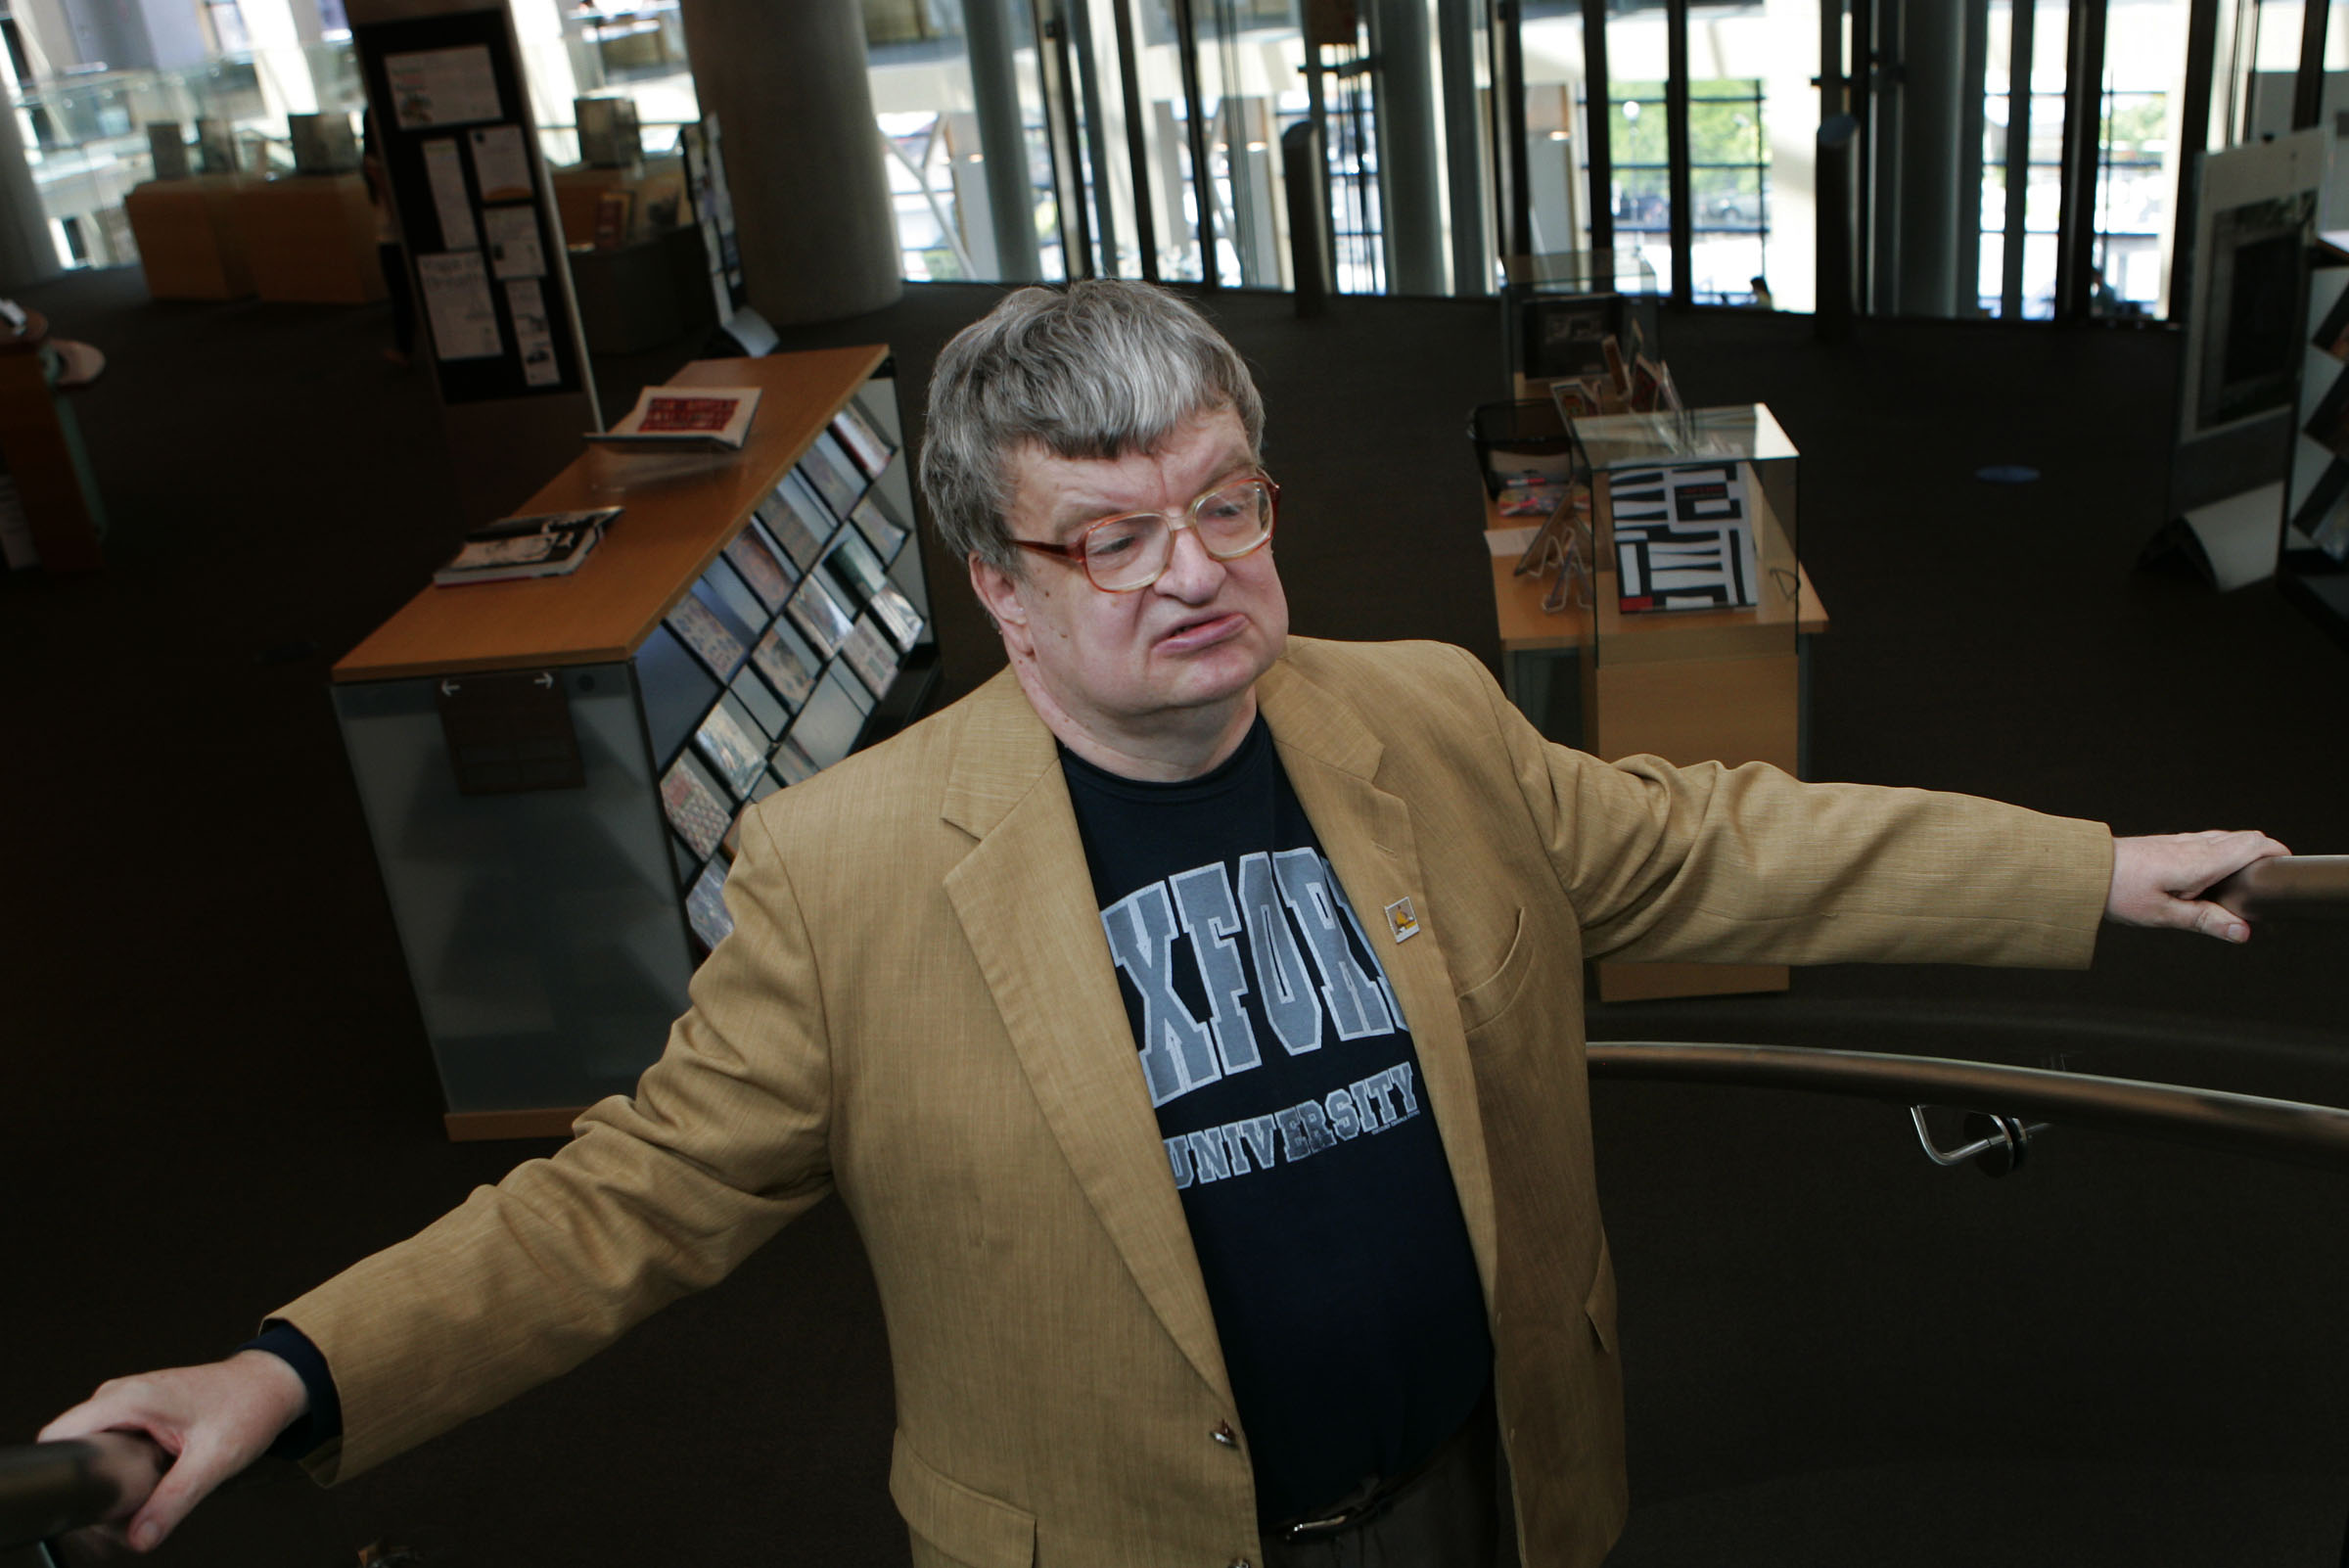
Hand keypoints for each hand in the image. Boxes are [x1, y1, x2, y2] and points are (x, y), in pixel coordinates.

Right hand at [39, 1351, 307, 1552]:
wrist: (271, 1384)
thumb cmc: (248, 1408)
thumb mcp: (213, 1461)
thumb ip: (174, 1501)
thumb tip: (139, 1537)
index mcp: (128, 1400)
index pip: (58, 1436)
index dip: (61, 1475)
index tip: (83, 1507)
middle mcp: (119, 1396)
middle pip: (71, 1449)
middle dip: (88, 1488)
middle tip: (119, 1516)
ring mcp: (126, 1402)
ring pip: (90, 1450)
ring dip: (106, 1481)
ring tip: (138, 1501)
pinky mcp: (136, 1413)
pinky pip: (109, 1444)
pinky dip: (119, 1470)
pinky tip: (145, 1486)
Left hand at [2105, 830, 2290, 942]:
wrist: (2083, 870)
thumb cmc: (2118, 891)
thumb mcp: (2164, 914)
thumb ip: (2206, 921)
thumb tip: (2242, 932)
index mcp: (2201, 861)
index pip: (2253, 844)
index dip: (2276, 853)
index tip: (2285, 870)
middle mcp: (2194, 844)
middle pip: (2244, 838)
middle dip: (2263, 854)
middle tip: (2266, 883)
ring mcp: (2181, 840)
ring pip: (2225, 838)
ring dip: (2242, 853)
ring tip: (2242, 882)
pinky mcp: (2168, 842)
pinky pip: (2206, 840)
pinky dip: (2222, 851)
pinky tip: (2212, 873)